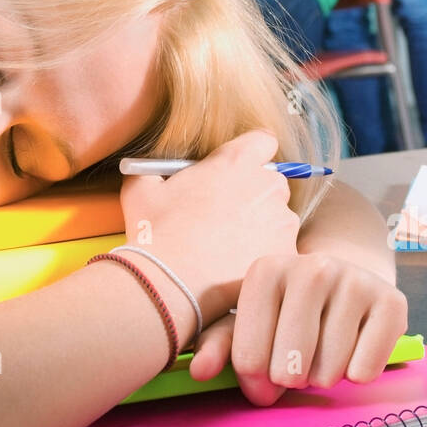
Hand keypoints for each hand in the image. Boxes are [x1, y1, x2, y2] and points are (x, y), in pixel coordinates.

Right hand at [119, 130, 299, 337]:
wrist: (170, 284)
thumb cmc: (156, 234)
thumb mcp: (141, 189)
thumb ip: (154, 170)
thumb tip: (151, 172)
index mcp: (236, 161)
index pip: (263, 141)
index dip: (251, 154)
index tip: (238, 170)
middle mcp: (266, 185)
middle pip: (272, 181)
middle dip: (255, 194)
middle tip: (227, 215)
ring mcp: (281, 220)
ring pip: (279, 217)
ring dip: (261, 226)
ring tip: (228, 247)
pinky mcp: (285, 252)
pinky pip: (281, 248)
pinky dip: (264, 255)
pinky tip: (236, 266)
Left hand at [191, 254, 407, 405]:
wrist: (345, 283)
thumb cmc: (287, 310)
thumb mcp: (248, 322)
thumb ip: (219, 345)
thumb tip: (201, 372)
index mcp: (267, 270)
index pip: (249, 357)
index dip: (256, 381)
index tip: (264, 375)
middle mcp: (312, 267)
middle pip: (289, 367)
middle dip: (291, 381)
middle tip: (297, 366)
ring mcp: (354, 280)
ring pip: (328, 371)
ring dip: (324, 378)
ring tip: (323, 354)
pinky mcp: (391, 300)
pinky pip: (365, 369)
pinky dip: (357, 374)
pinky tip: (353, 351)